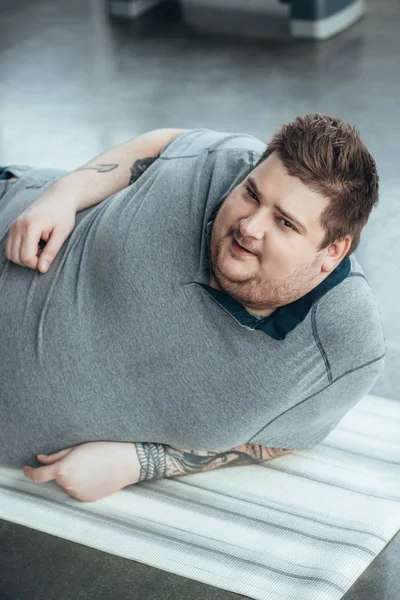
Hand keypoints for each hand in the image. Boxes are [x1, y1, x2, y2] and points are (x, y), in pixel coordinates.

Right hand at [5, 183, 77, 272]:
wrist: (59, 197)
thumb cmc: (64, 214)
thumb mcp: (62, 234)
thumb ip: (51, 252)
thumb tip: (42, 270)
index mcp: (30, 227)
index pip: (26, 257)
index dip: (37, 264)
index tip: (48, 258)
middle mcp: (18, 225)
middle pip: (16, 257)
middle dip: (31, 262)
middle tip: (46, 252)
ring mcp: (13, 225)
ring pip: (10, 254)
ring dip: (24, 257)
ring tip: (40, 249)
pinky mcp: (13, 226)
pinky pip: (10, 247)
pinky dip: (20, 251)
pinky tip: (35, 245)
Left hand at [23, 442, 140, 501]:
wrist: (126, 463)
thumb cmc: (103, 450)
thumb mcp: (77, 448)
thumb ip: (55, 456)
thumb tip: (40, 459)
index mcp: (63, 470)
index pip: (38, 476)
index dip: (29, 472)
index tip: (26, 468)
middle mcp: (68, 485)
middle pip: (57, 477)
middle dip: (62, 469)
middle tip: (80, 459)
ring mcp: (77, 494)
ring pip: (68, 484)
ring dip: (73, 476)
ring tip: (91, 466)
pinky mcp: (87, 499)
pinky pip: (78, 491)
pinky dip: (82, 484)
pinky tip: (96, 475)